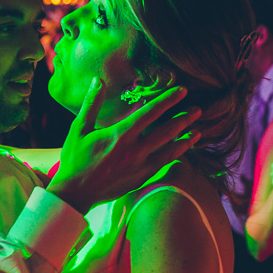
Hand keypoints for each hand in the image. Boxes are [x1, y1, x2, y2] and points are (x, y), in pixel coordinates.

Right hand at [47, 78, 200, 213]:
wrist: (75, 193)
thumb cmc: (75, 159)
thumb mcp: (78, 129)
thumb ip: (91, 104)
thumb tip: (99, 80)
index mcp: (120, 134)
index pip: (150, 112)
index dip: (168, 100)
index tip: (182, 91)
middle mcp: (134, 150)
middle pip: (167, 131)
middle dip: (184, 118)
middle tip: (197, 109)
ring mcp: (140, 166)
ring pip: (170, 150)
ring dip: (186, 139)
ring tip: (197, 130)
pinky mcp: (141, 178)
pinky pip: (164, 164)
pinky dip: (176, 155)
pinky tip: (182, 149)